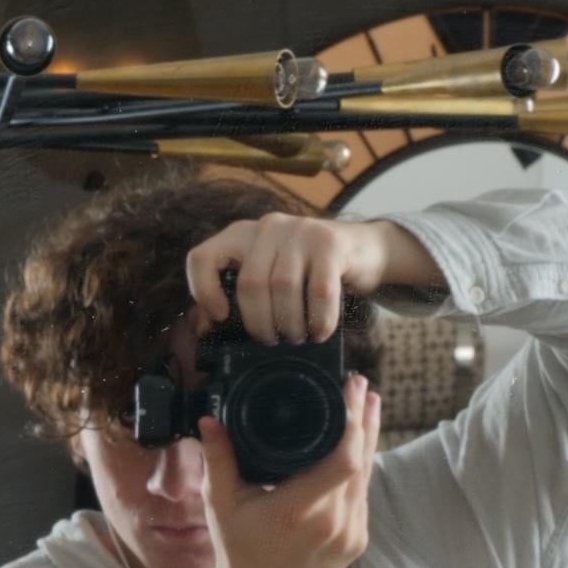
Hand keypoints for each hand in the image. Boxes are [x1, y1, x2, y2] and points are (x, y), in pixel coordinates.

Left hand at [185, 212, 435, 342]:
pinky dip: (319, 320)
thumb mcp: (273, 274)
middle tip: (271, 340)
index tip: (221, 316)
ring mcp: (300, 231)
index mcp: (243, 235)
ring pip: (283, 288)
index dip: (204, 290)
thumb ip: (243, 294)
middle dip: (259, 322)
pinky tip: (320, 332)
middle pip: (250, 283)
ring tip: (297, 337)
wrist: (364, 249)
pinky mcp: (330, 243)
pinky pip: (319, 292)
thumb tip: (210, 328)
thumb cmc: (311, 271)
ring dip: (290, 324)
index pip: (203, 257)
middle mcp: (268, 228)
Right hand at [197, 380, 381, 567]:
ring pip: (367, 477)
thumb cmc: (238, 551)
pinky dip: (360, 469)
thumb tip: (209, 420)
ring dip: (368, 440)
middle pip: (362, 460)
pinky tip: (358, 447)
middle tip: (362, 386)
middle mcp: (332, 523)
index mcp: (299, 510)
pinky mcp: (357, 541)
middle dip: (365, 419)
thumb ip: (217, 459)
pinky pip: (363, 496)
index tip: (351, 390)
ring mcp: (350, 534)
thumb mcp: (221, 504)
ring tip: (368, 406)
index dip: (353, 421)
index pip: (343, 459)